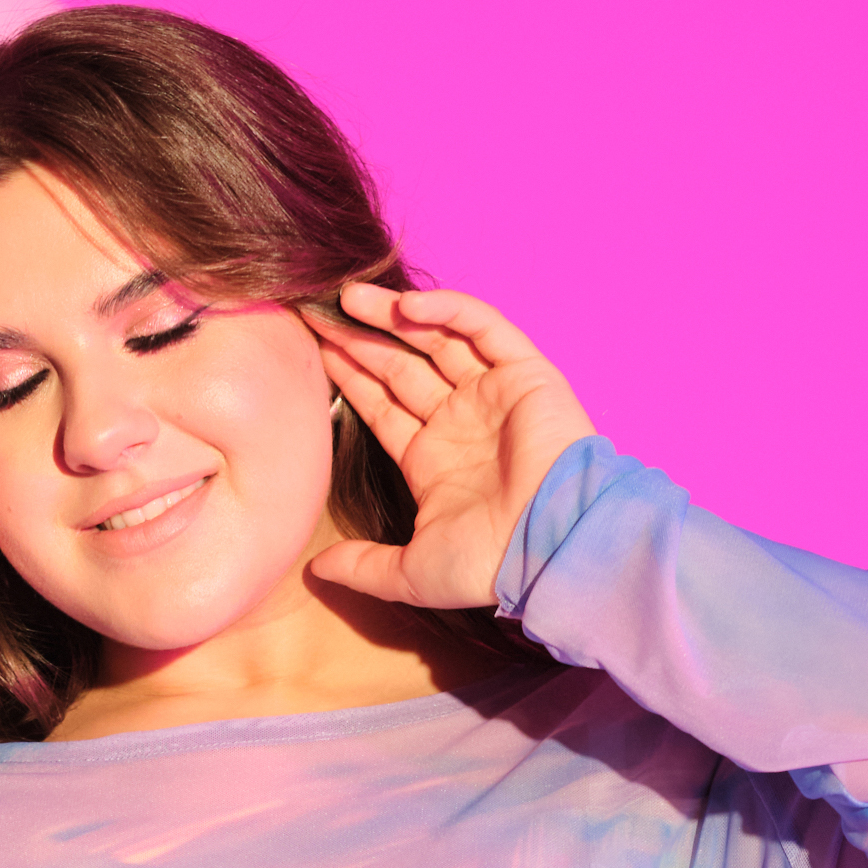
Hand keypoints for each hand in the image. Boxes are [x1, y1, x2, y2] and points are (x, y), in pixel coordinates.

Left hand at [307, 286, 594, 610]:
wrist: (553, 546)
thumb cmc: (487, 564)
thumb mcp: (410, 572)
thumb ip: (362, 565)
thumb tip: (314, 569)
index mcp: (432, 461)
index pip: (382, 407)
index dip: (349, 379)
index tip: (314, 351)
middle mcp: (459, 422)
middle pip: (401, 367)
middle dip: (361, 341)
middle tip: (318, 313)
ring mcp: (491, 394)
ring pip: (435, 340)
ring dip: (394, 316)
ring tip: (349, 295)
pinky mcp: (523, 373)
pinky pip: (482, 328)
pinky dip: (448, 311)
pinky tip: (405, 305)